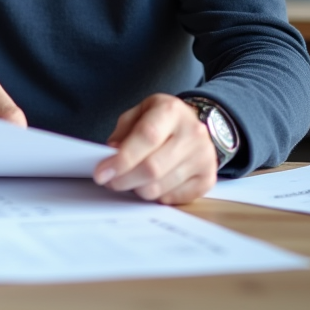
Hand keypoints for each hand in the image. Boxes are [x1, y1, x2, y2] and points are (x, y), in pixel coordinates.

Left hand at [92, 94, 217, 204]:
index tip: (101, 173)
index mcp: (171, 110)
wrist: (193, 124)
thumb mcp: (138, 113)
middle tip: (110, 181)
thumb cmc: (160, 120)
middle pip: (152, 168)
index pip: (146, 137)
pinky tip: (151, 184)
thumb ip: (122, 133)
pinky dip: (156, 196)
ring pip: (160, 187)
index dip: (122, 159)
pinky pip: (173, 198)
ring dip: (137, 189)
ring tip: (129, 181)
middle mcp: (192, 133)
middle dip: (124, 180)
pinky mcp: (208, 178)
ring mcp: (204, 157)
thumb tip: (112, 157)